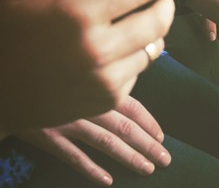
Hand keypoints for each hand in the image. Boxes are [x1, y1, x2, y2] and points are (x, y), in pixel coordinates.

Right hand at [0, 0, 213, 133]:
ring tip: (119, 25)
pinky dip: (133, 56)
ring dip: (148, 31)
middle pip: (161, 17)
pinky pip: (141, 69)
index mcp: (78, 14)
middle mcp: (97, 48)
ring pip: (155, 45)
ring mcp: (106, 78)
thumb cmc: (6, 33)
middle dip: (164, 1)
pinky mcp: (110, 99)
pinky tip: (104, 53)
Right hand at [17, 96, 170, 186]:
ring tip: (148, 169)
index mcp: (96, 88)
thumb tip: (130, 97)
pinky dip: (92, 169)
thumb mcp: (80, 78)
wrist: (7, 90)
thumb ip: (103, 87)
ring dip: (130, 157)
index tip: (162, 138)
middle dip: (148, 144)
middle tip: (165, 159)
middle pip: (125, 127)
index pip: (132, 106)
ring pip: (106, 143)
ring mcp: (67, 122)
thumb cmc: (49, 82)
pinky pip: (74, 157)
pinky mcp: (48, 137)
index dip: (149, 122)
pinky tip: (108, 180)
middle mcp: (85, 104)